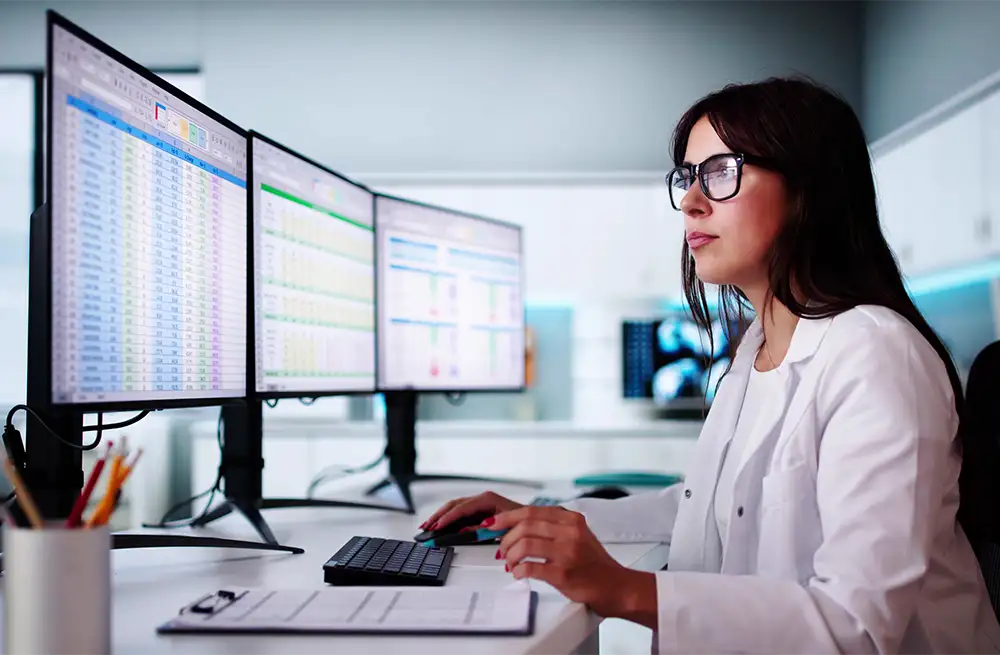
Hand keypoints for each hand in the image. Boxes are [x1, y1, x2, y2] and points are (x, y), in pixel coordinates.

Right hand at [420, 491, 523, 531]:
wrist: (534, 522)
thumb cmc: (524, 522)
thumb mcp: (503, 528)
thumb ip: (482, 529)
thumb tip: (465, 530)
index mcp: (488, 499)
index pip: (462, 508)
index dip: (448, 518)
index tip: (437, 526)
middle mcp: (482, 499)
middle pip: (454, 505)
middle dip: (439, 516)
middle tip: (426, 528)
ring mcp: (480, 504)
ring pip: (455, 508)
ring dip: (441, 517)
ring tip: (428, 527)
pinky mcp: (480, 511)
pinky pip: (460, 513)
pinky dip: (449, 519)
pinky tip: (441, 526)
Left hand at [492, 506, 655, 621]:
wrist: (616, 586)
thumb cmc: (594, 563)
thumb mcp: (578, 534)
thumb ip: (554, 527)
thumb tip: (519, 526)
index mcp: (571, 520)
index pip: (531, 512)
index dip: (507, 517)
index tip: (493, 523)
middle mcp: (570, 532)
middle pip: (525, 526)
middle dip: (506, 538)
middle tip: (501, 549)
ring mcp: (567, 553)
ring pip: (525, 545)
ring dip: (511, 555)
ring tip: (510, 563)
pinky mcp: (563, 574)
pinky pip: (530, 567)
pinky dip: (519, 571)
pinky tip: (519, 574)